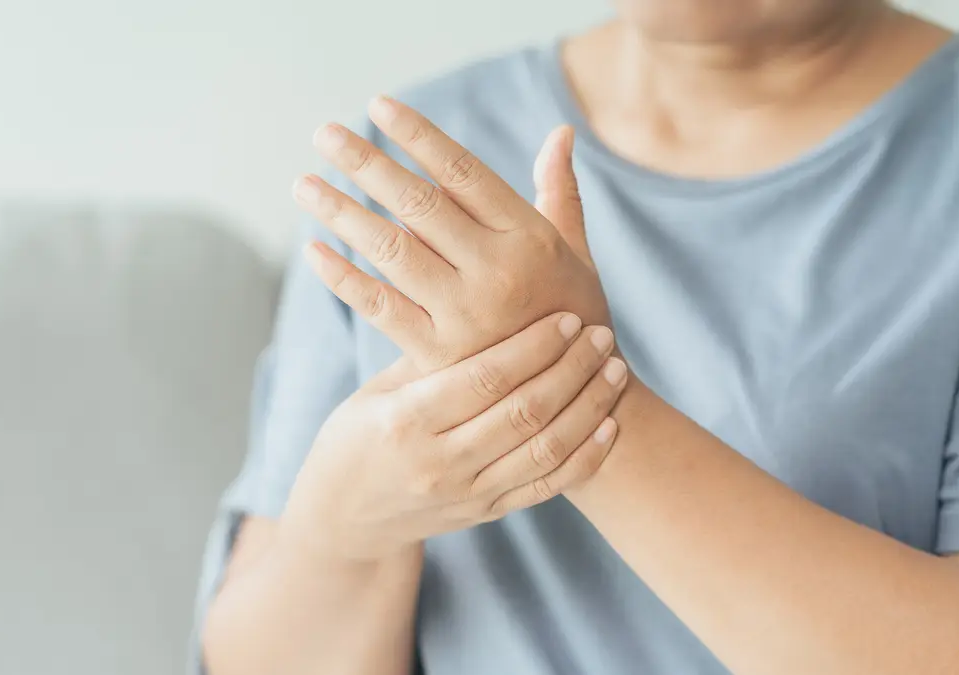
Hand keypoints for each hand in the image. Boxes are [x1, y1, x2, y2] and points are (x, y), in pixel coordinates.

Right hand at [279, 312, 627, 561]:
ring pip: (544, 449)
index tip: (566, 317)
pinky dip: (583, 457)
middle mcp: (440, 463)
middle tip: (600, 335)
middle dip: (571, 370)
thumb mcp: (376, 391)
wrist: (344, 519)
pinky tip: (609, 424)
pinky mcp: (487, 513)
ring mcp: (467, 494)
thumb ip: (425, 354)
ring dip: (587, 408)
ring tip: (614, 370)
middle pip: (523, 411)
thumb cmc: (355, 437)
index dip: (532, 347)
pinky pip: (546, 487)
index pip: (484, 378)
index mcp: (407, 422)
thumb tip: (475, 290)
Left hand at [294, 97, 607, 371]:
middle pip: (419, 204)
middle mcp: (498, 270)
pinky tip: (313, 250)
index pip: (464, 173)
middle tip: (326, 135)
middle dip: (368, 164)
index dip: (419, 136)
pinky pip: (381, 307)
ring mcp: (466, 314)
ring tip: (305, 185)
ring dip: (343, 213)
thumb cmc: (573, 313)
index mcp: (530, 237)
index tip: (379, 106)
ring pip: (392, 251)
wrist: (575, 401)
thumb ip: (560, 192)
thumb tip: (561, 131)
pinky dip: (343, 279)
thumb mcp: (577, 252)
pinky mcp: (438, 354)